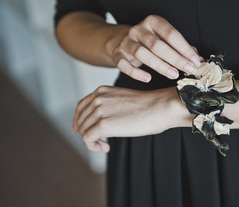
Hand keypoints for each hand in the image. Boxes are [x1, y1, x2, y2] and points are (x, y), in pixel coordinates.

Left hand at [72, 85, 190, 152]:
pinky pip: (88, 139)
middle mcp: (97, 98)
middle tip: (103, 142)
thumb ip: (109, 107)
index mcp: (102, 91)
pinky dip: (93, 147)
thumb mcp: (123, 100)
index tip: (79, 130)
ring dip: (93, 141)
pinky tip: (106, 147)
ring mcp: (99, 111)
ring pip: (83, 131)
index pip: (81, 106)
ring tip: (106, 145)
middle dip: (89, 133)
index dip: (78, 120)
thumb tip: (101, 124)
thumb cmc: (149, 106)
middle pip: (82, 120)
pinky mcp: (103, 125)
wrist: (160, 107)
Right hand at [108, 15, 201, 82]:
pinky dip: (135, 73)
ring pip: (142, 53)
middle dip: (175, 58)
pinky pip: (124, 64)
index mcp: (153, 22)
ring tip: (173, 75)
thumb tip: (198, 60)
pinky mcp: (117, 53)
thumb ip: (181, 48)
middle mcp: (138, 29)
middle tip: (188, 69)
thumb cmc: (148, 42)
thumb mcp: (164, 40)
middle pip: (157, 44)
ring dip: (160, 66)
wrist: (120, 41)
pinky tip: (147, 78)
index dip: (184, 48)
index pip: (171, 34)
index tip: (195, 61)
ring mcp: (126, 41)